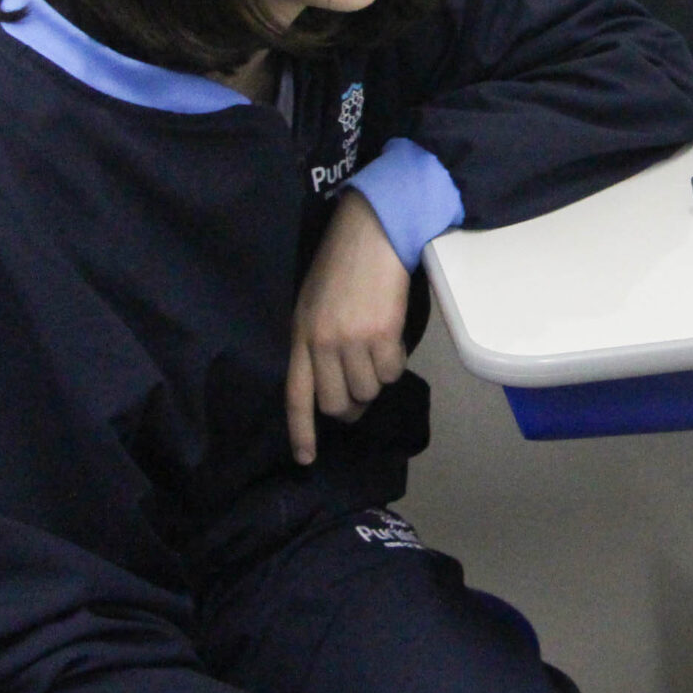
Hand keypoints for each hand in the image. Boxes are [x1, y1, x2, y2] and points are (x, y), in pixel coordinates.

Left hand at [287, 190, 410, 464]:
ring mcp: (352, 340)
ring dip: (377, 379)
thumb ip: (315, 341)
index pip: (297, 394)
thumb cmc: (342, 265)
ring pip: (369, 390)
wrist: (373, 233)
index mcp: (300, 335)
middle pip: (337, 403)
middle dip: (353, 406)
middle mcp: (322, 343)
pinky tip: (392, 339)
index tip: (306, 459)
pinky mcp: (383, 334)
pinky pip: (392, 372)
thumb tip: (334, 381)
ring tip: (378, 351)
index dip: (302, 431)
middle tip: (363, 395)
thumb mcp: (313, 303)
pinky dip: (396, 363)